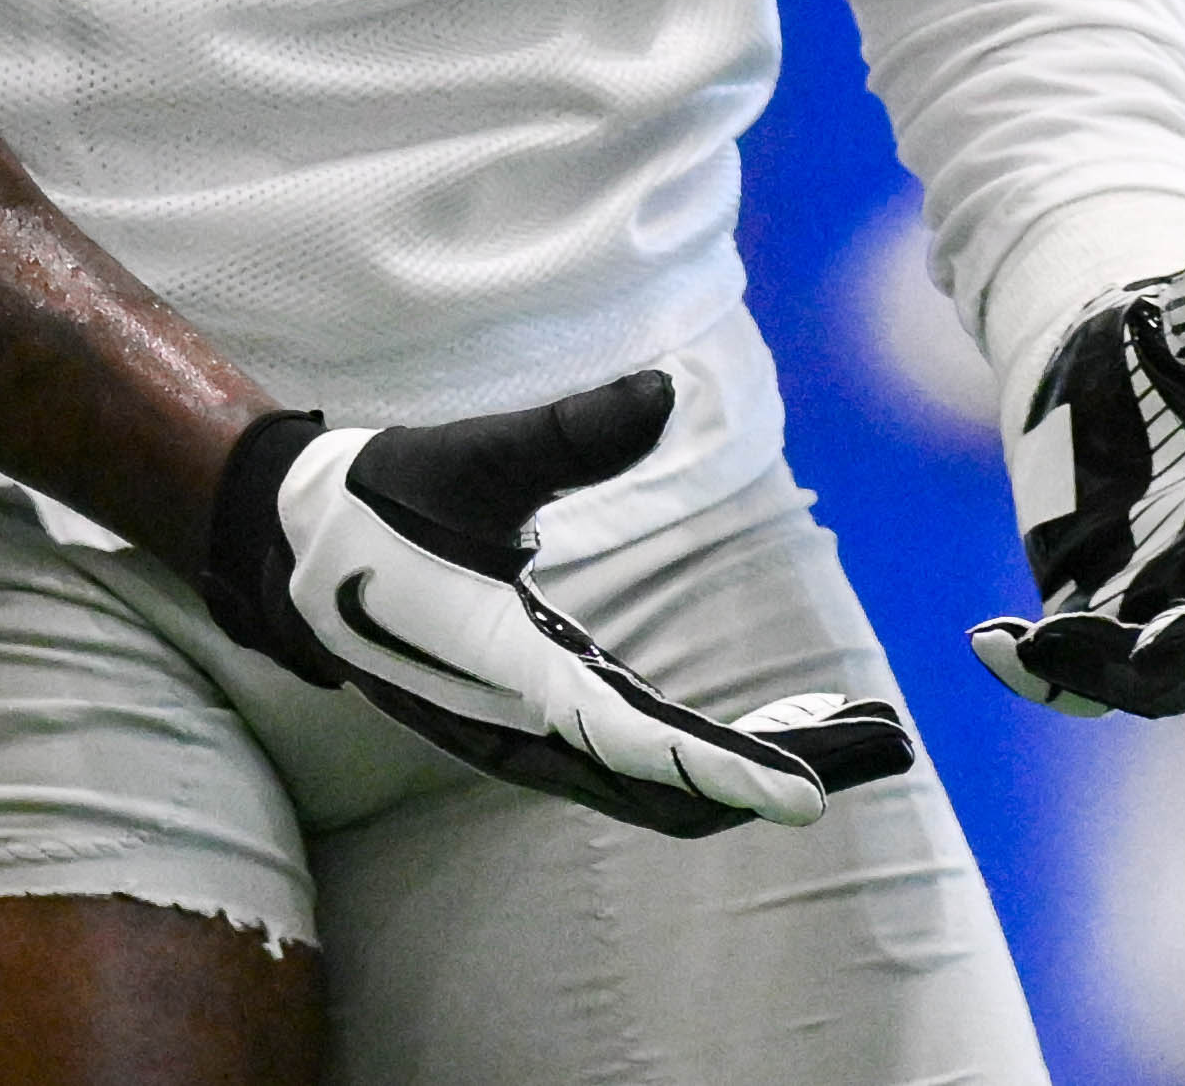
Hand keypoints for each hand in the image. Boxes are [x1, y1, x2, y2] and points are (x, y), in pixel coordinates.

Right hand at [200, 371, 920, 836]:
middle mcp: (527, 727)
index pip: (635, 744)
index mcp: (509, 675)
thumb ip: (567, 432)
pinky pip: (643, 761)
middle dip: (779, 776)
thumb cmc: (383, 499)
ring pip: (663, 783)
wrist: (296, 550)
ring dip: (758, 770)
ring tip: (861, 739)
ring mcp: (535, 733)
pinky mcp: (543, 718)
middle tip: (889, 749)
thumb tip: (665, 389)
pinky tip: (777, 727)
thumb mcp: (468, 454)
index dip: (722, 770)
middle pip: (672, 785)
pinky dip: (716, 756)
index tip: (808, 795)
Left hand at [972, 245, 1184, 717]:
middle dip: (1180, 657)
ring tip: (1036, 642)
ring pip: (1152, 676)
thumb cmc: (1183, 329)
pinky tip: (993, 638)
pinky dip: (1047, 671)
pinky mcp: (1103, 604)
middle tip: (1122, 643)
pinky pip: (1085, 667)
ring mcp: (1171, 598)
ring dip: (1100, 674)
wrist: (1117, 345)